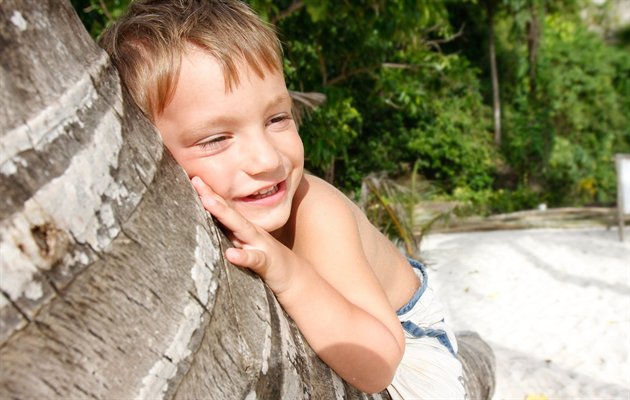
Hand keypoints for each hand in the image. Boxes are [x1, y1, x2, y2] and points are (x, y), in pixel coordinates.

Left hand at [191, 176, 294, 293]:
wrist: (294, 276)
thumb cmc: (264, 259)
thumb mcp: (244, 245)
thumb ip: (229, 235)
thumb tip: (205, 227)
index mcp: (242, 228)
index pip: (224, 208)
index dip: (209, 193)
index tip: (193, 178)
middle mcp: (250, 232)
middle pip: (229, 212)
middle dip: (212, 196)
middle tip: (197, 181)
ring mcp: (260, 245)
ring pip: (241, 228)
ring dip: (224, 214)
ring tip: (207, 202)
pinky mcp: (267, 263)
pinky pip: (255, 259)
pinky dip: (243, 257)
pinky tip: (231, 255)